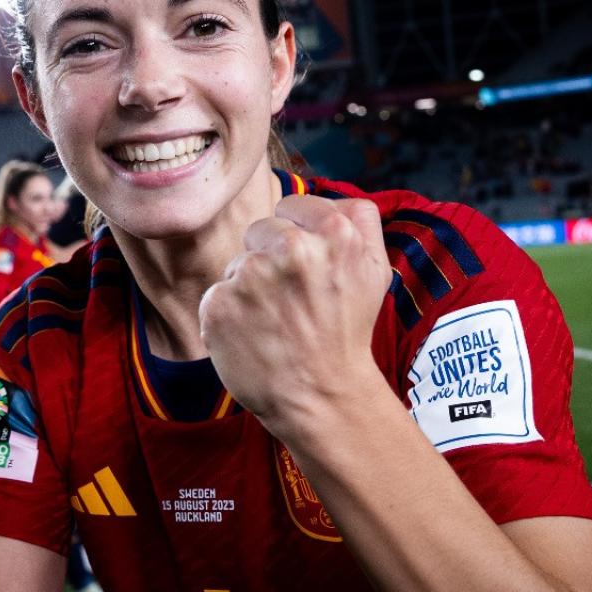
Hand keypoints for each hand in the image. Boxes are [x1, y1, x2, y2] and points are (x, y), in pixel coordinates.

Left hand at [200, 195, 391, 438]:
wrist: (321, 397)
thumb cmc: (345, 332)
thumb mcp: (375, 270)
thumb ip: (360, 219)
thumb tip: (334, 194)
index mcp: (333, 233)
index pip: (290, 208)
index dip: (297, 237)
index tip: (307, 269)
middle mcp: (291, 249)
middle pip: (261, 231)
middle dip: (271, 259)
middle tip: (293, 301)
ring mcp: (250, 276)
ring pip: (238, 263)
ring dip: (249, 288)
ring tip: (275, 322)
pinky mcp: (218, 304)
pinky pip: (216, 294)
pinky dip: (229, 315)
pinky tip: (253, 336)